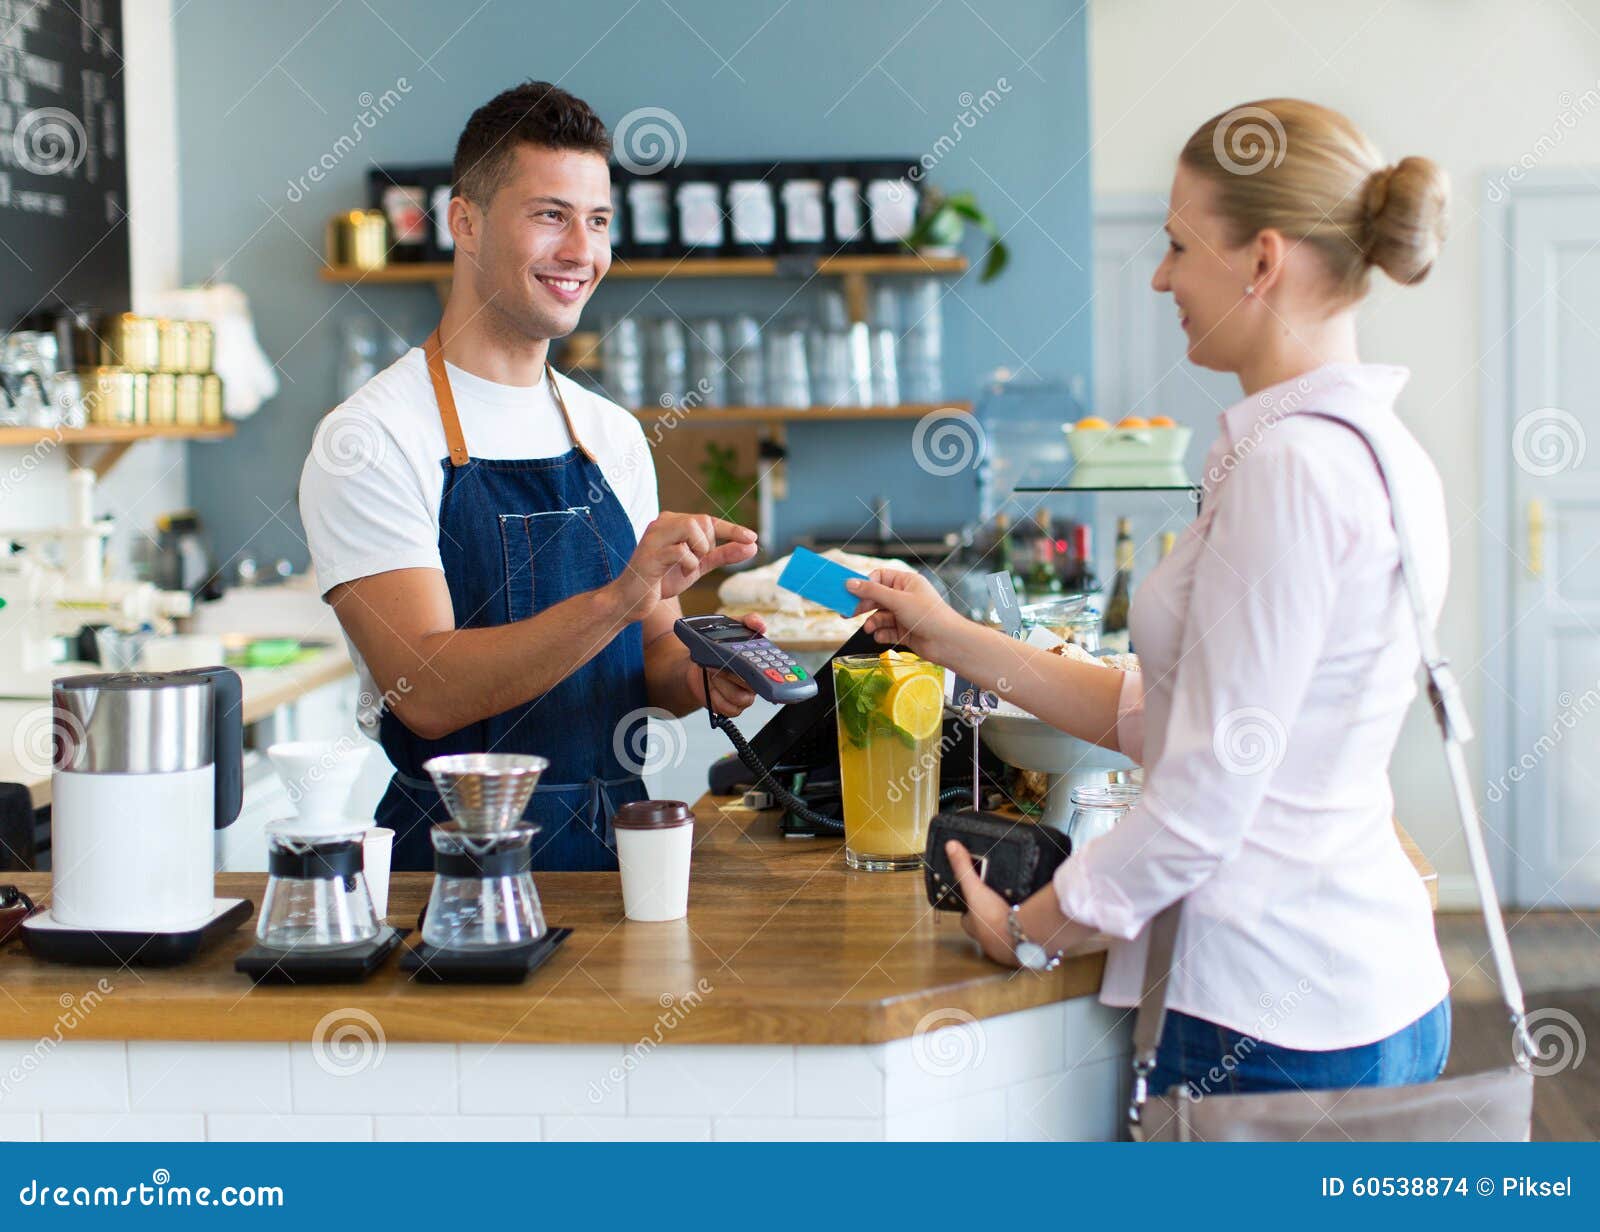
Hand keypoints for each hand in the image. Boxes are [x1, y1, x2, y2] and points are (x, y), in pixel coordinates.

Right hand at [609, 513, 757, 624]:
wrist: (631, 600)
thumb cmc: (662, 580)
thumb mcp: (698, 566)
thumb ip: (722, 555)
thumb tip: (751, 545)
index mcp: (673, 522)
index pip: (709, 520)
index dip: (733, 529)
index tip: (753, 537)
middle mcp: (663, 523)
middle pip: (703, 521)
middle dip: (708, 545)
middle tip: (696, 562)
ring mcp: (654, 536)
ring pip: (692, 527)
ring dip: (699, 550)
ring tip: (688, 566)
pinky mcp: (650, 554)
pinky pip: (681, 551)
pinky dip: (688, 564)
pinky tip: (679, 572)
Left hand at [687, 613, 765, 716]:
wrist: (695, 662)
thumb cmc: (716, 645)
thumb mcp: (732, 626)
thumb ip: (748, 621)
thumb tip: (761, 624)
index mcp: (759, 664)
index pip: (771, 671)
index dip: (768, 673)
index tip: (757, 669)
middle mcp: (753, 682)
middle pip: (754, 686)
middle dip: (735, 675)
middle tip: (724, 665)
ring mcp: (742, 695)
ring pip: (740, 699)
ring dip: (722, 685)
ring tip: (712, 672)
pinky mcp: (729, 706)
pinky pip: (729, 709)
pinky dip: (717, 698)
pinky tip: (711, 687)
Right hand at [844, 569, 966, 663]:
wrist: (947, 642)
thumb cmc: (930, 616)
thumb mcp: (897, 600)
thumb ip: (872, 592)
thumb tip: (851, 583)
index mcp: (906, 582)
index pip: (879, 577)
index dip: (865, 585)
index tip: (850, 593)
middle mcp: (905, 597)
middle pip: (876, 598)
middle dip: (863, 606)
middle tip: (848, 613)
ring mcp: (904, 615)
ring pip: (880, 616)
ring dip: (872, 622)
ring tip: (869, 628)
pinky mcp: (904, 631)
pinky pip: (886, 631)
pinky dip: (881, 634)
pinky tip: (880, 636)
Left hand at [947, 840, 1018, 966]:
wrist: (1020, 936)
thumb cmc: (993, 918)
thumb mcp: (975, 888)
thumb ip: (964, 868)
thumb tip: (951, 847)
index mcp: (974, 926)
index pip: (966, 916)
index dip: (969, 905)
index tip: (974, 894)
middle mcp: (987, 939)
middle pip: (986, 924)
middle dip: (991, 913)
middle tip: (998, 900)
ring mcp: (1005, 945)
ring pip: (1004, 931)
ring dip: (1008, 921)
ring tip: (1015, 906)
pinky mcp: (1023, 945)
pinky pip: (1022, 935)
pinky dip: (1025, 927)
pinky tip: (1031, 918)